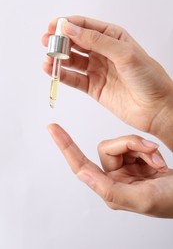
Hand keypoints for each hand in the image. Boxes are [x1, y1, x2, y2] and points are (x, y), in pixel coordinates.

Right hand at [42, 16, 172, 149]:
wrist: (155, 108)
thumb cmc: (148, 78)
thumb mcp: (124, 53)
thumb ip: (97, 41)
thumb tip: (71, 29)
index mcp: (113, 38)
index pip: (86, 27)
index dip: (68, 25)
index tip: (53, 26)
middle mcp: (103, 53)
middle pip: (76, 43)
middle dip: (60, 41)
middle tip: (47, 42)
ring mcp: (98, 70)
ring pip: (73, 61)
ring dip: (59, 59)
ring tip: (48, 58)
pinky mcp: (94, 87)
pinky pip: (75, 79)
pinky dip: (62, 75)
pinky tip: (52, 71)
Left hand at [48, 124, 172, 217]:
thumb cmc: (170, 201)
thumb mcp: (142, 199)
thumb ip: (109, 189)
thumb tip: (82, 174)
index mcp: (109, 189)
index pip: (81, 166)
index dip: (66, 146)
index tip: (53, 128)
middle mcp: (114, 178)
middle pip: (109, 148)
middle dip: (131, 145)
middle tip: (152, 152)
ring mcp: (125, 168)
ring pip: (124, 144)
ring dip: (143, 149)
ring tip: (159, 161)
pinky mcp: (136, 160)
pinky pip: (136, 144)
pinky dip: (148, 149)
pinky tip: (159, 160)